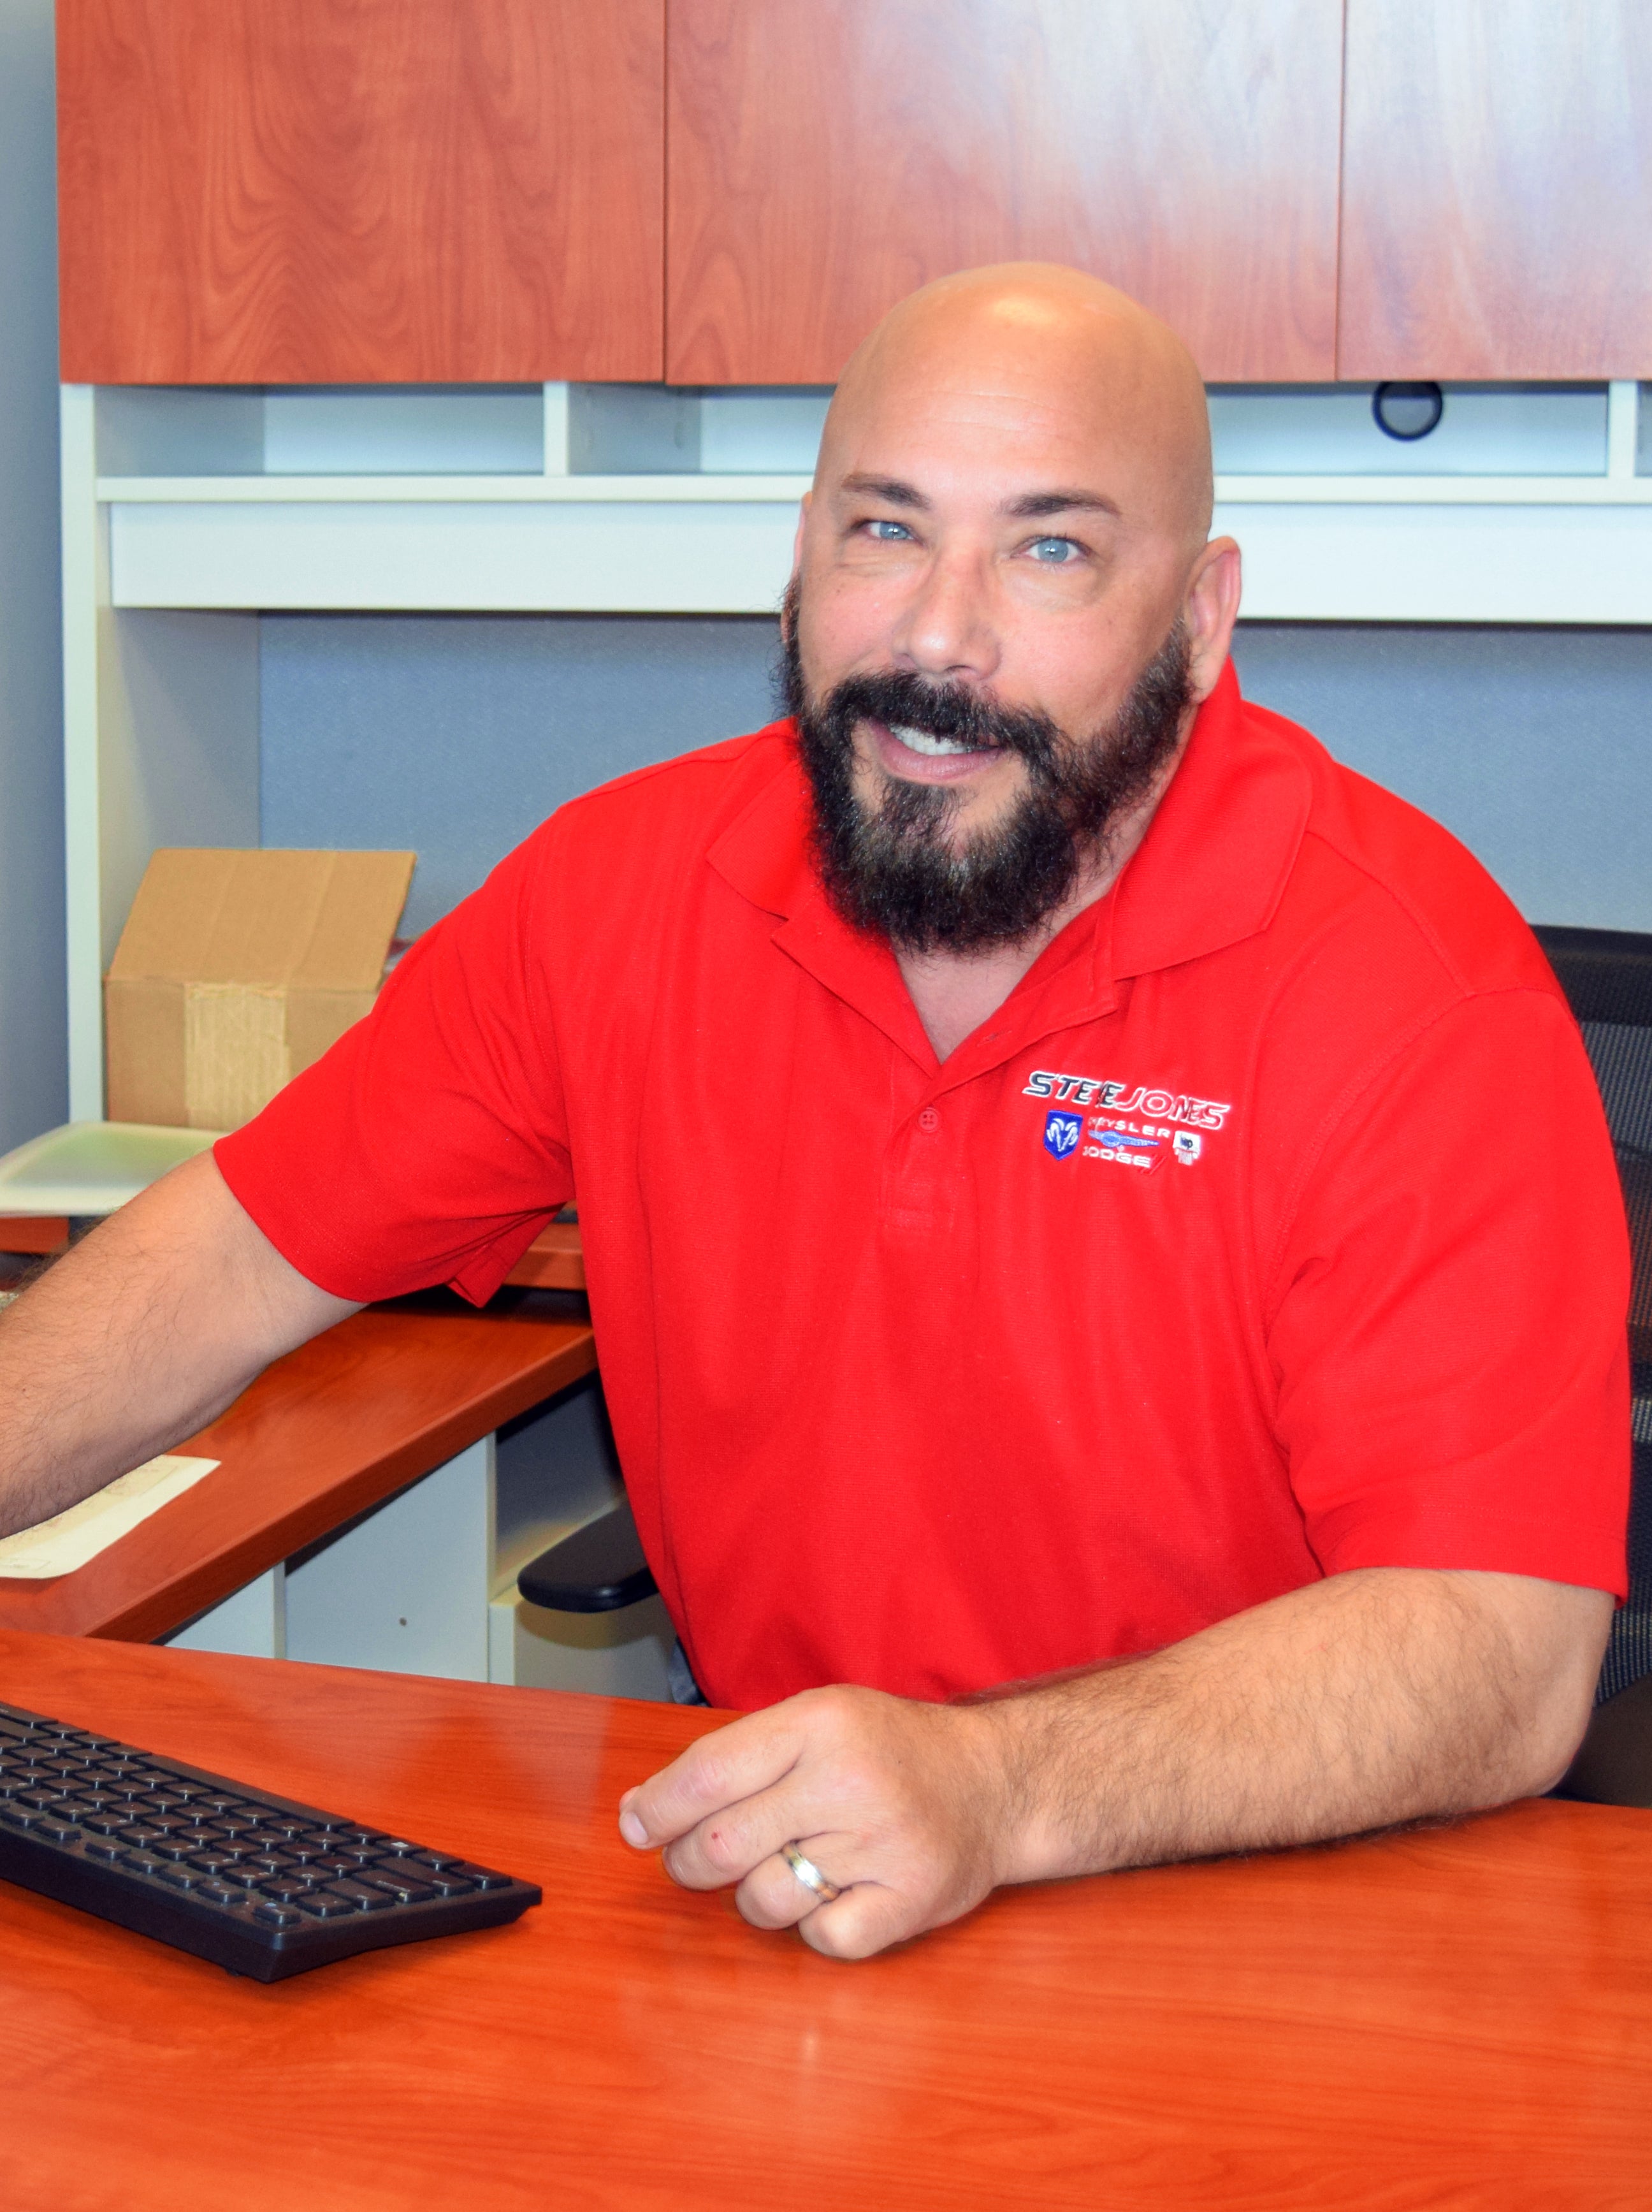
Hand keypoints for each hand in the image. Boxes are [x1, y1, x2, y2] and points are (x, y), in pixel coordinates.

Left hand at [617, 1684, 1016, 1958]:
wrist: (996, 1781)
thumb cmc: (889, 1751)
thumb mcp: (818, 1718)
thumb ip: (734, 1757)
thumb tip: (638, 1812)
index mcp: (820, 1723)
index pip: (708, 1774)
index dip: (657, 1810)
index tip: (636, 1828)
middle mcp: (850, 1780)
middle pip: (723, 1846)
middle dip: (692, 1863)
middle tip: (702, 1860)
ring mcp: (883, 1844)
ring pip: (764, 1901)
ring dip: (759, 1895)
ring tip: (792, 1867)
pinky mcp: (910, 1901)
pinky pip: (820, 1940)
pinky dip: (815, 1927)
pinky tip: (839, 1892)